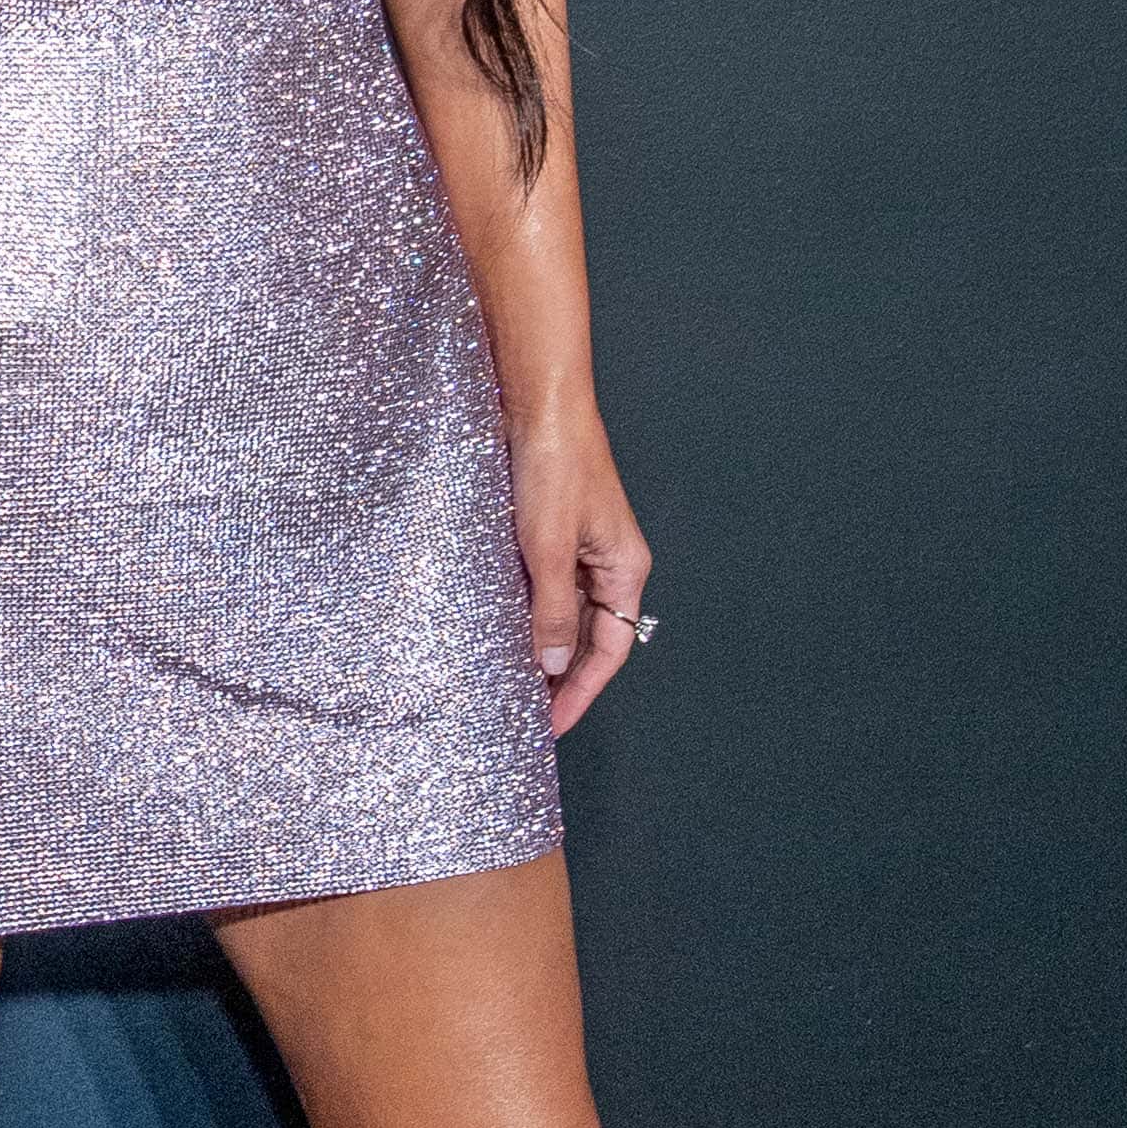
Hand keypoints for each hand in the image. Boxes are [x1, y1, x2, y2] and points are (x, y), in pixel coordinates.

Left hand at [509, 399, 653, 740]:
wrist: (539, 403)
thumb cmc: (555, 464)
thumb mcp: (547, 547)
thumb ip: (551, 609)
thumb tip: (552, 664)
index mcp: (624, 568)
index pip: (609, 649)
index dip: (581, 691)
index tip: (553, 725)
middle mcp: (608, 562)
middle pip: (590, 636)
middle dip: (561, 677)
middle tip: (526, 714)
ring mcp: (581, 546)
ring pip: (566, 613)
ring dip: (542, 647)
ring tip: (510, 682)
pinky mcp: (553, 529)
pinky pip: (546, 586)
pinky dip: (528, 612)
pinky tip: (502, 630)